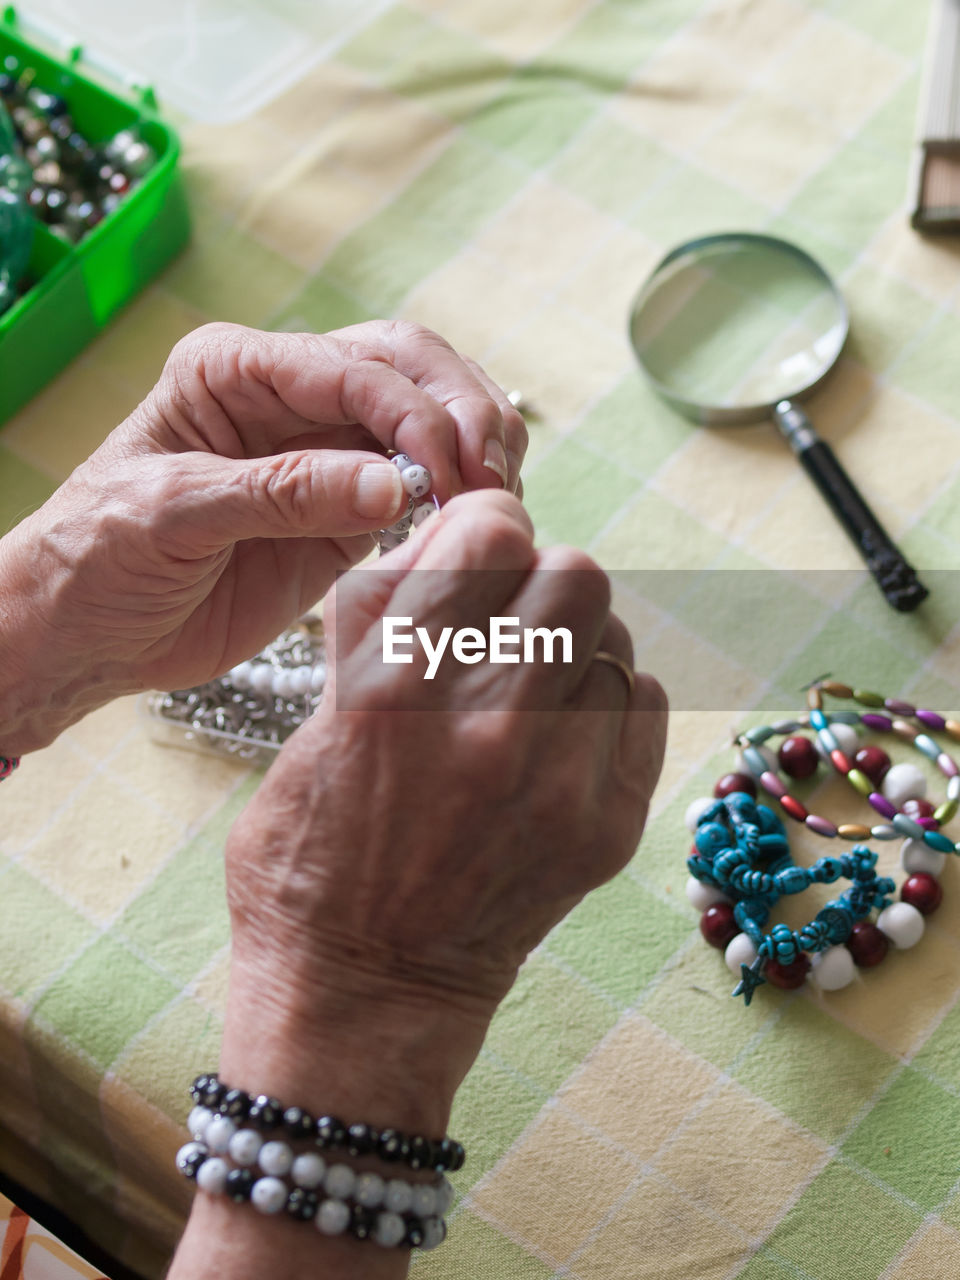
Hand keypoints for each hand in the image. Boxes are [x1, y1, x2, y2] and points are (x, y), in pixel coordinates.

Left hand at [0, 320, 525, 752]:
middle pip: (410, 367)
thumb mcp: (174, 514)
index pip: (352, 366)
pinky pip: (425, 487)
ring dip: (476, 445)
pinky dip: (463, 496)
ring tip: (494, 499)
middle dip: (462, 413)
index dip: (412, 413)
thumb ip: (282, 495)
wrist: (86, 634)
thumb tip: (393, 489)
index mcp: (236, 370)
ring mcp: (327, 454)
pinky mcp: (348, 514)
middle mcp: (290, 398)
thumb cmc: (99, 558)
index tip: (443, 474)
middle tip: (488, 478)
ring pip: (432, 416)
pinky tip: (476, 521)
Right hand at [221, 490, 666, 1131]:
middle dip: (541, 581)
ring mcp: (557, 781)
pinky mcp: (606, 828)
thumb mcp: (315, 717)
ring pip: (616, 639)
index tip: (478, 552)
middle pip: (578, 573)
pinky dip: (608, 702)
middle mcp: (487, 726)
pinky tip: (564, 735)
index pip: (493, 534)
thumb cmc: (313, 853)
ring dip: (576, 645)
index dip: (487, 527)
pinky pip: (643, 704)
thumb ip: (383, 619)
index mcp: (395, 687)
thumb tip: (454, 536)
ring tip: (533, 689)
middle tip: (510, 620)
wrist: (365, 993)